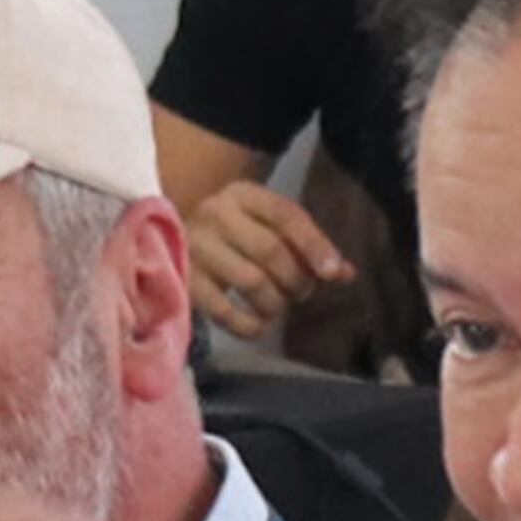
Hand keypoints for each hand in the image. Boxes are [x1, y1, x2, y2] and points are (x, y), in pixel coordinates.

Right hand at [181, 177, 351, 342]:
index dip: (314, 244)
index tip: (334, 272)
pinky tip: (259, 326)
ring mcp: (195, 247)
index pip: (286, 215)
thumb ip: (307, 246)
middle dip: (296, 279)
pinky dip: (248, 324)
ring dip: (275, 302)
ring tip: (278, 307)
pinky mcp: (185, 281)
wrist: (175, 238)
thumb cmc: (235, 235)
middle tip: (302, 292)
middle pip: (270, 250)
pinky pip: (223, 310)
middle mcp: (215, 214)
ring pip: (251, 281)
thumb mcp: (268, 227)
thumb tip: (345, 274)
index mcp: (242, 194)